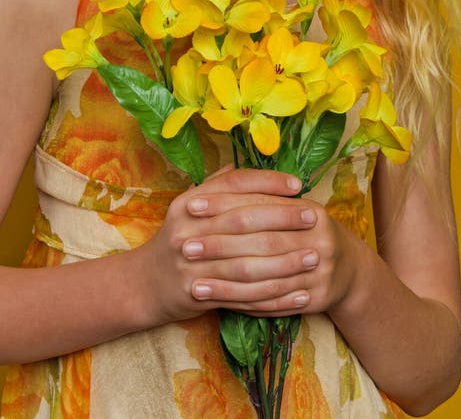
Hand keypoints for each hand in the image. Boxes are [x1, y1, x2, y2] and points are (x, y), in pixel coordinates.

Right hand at [140, 168, 328, 323]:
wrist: (145, 283)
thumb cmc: (179, 238)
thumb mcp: (189, 206)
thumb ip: (216, 186)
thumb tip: (243, 163)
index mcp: (189, 202)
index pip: (234, 185)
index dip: (267, 182)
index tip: (298, 185)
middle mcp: (188, 229)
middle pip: (243, 220)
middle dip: (283, 218)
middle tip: (315, 218)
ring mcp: (191, 263)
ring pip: (246, 261)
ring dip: (284, 261)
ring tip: (314, 257)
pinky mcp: (198, 293)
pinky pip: (243, 295)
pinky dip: (273, 296)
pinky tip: (298, 295)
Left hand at [186, 189, 360, 317]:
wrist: (347, 271)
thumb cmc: (306, 232)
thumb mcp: (291, 207)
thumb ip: (260, 191)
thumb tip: (224, 169)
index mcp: (311, 210)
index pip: (260, 203)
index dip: (225, 204)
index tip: (191, 206)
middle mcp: (320, 238)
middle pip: (261, 240)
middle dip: (220, 244)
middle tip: (186, 247)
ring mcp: (322, 270)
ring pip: (264, 276)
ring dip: (226, 281)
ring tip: (192, 282)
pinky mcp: (318, 297)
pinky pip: (273, 303)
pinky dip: (243, 303)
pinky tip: (217, 304)